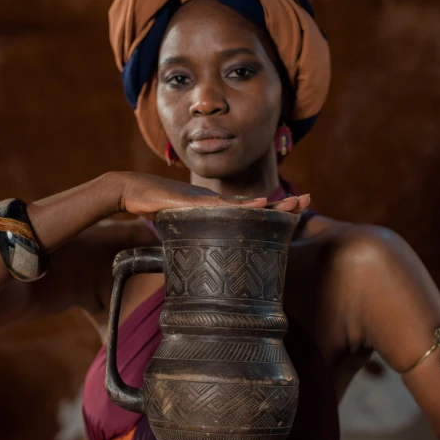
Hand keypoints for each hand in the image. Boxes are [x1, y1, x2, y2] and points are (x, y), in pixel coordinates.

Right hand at [112, 172, 309, 215]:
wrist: (131, 190)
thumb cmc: (152, 206)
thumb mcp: (177, 223)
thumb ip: (190, 232)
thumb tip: (196, 249)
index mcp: (216, 208)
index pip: (250, 211)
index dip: (272, 211)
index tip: (293, 211)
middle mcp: (217, 202)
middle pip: (256, 206)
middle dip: (283, 204)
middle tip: (308, 200)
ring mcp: (208, 201)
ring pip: (247, 205)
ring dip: (273, 205)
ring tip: (296, 204)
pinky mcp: (197, 203)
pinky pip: (225, 207)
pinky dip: (245, 207)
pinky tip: (263, 206)